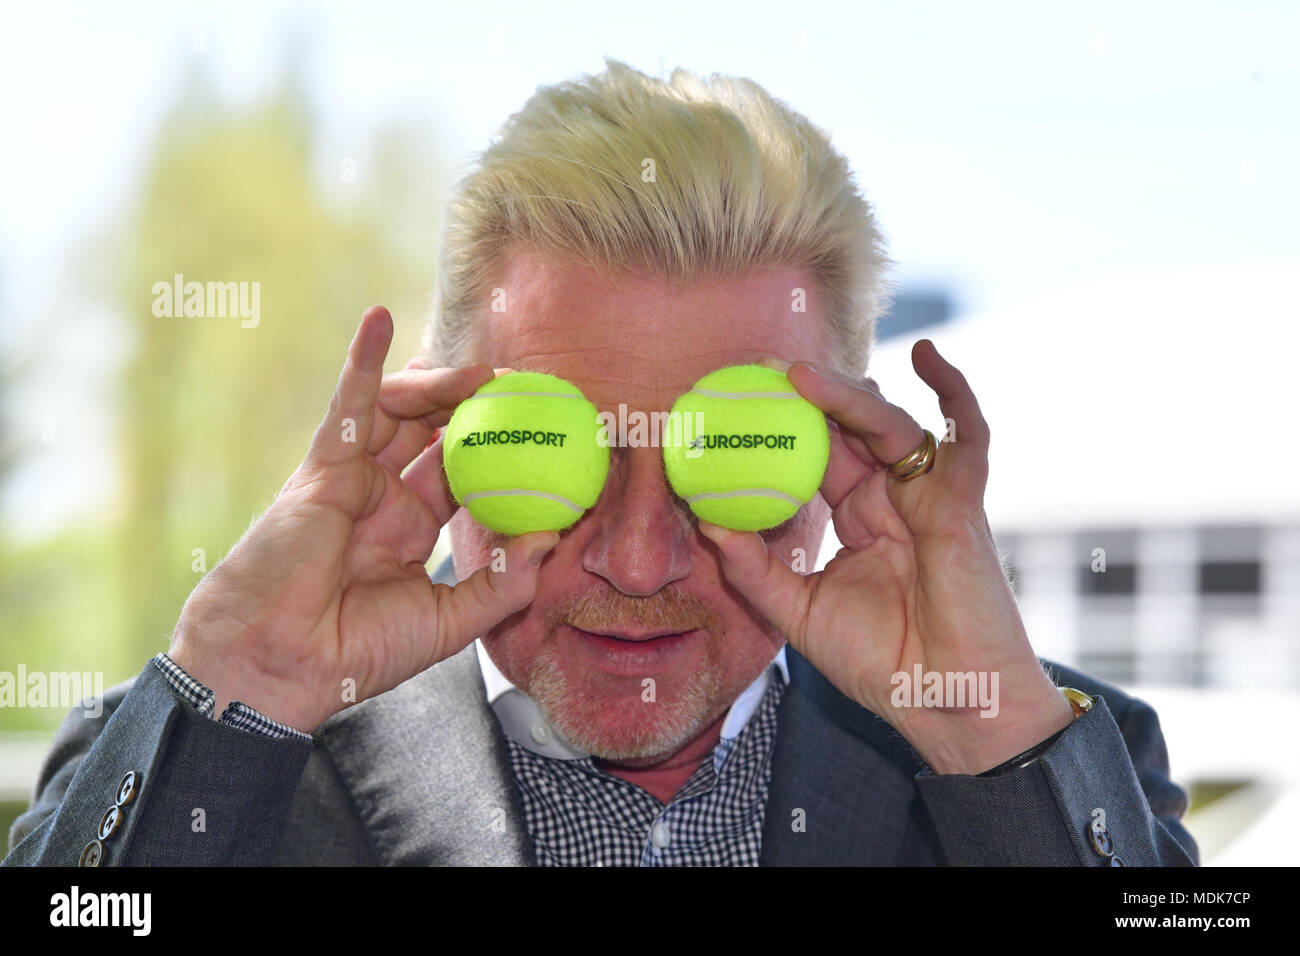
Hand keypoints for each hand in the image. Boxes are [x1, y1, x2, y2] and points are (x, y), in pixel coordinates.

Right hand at [169, 306, 557, 731]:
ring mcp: (354, 479)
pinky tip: (379, 319)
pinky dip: (362, 360)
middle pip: (436, 431)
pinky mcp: (322, 468)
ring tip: (482, 373)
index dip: (504, 453)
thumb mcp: (450, 622)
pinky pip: (346, 405)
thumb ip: (503, 583)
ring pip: (400, 411)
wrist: (280, 666)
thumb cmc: (356, 653)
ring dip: (440, 384)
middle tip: (523, 387)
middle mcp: (384, 498)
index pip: (467, 476)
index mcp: (412, 531)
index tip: (549, 434)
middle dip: (477, 405)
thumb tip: (554, 538)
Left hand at [698, 340, 1074, 773]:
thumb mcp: (799, 614)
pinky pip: (967, 437)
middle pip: (849, 431)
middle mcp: (893, 500)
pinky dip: (955, 392)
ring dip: (846, 396)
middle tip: (759, 371)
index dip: (783, 428)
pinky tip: (928, 356)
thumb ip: (754, 571)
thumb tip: (705, 524)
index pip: (817, 457)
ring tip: (797, 375)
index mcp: (860, 519)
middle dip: (809, 396)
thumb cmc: (885, 665)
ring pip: (890, 426)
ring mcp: (929, 499)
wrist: (947, 706)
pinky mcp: (962, 505)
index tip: (737, 401)